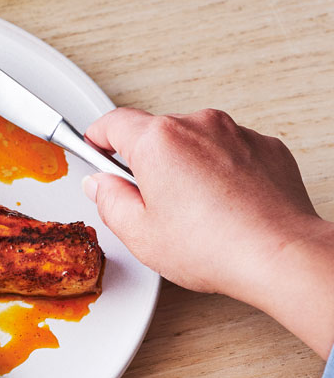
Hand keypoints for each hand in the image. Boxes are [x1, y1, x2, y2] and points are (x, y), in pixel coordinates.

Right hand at [82, 107, 333, 357]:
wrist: (281, 255)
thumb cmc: (215, 246)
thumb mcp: (139, 233)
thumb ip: (109, 200)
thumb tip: (101, 185)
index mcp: (158, 140)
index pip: (113, 122)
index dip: (98, 137)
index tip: (95, 147)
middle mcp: (197, 125)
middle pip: (155, 132)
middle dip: (145, 159)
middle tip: (146, 198)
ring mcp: (235, 133)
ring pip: (194, 140)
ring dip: (185, 164)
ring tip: (191, 209)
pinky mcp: (265, 147)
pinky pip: (229, 150)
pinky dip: (220, 170)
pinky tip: (221, 205)